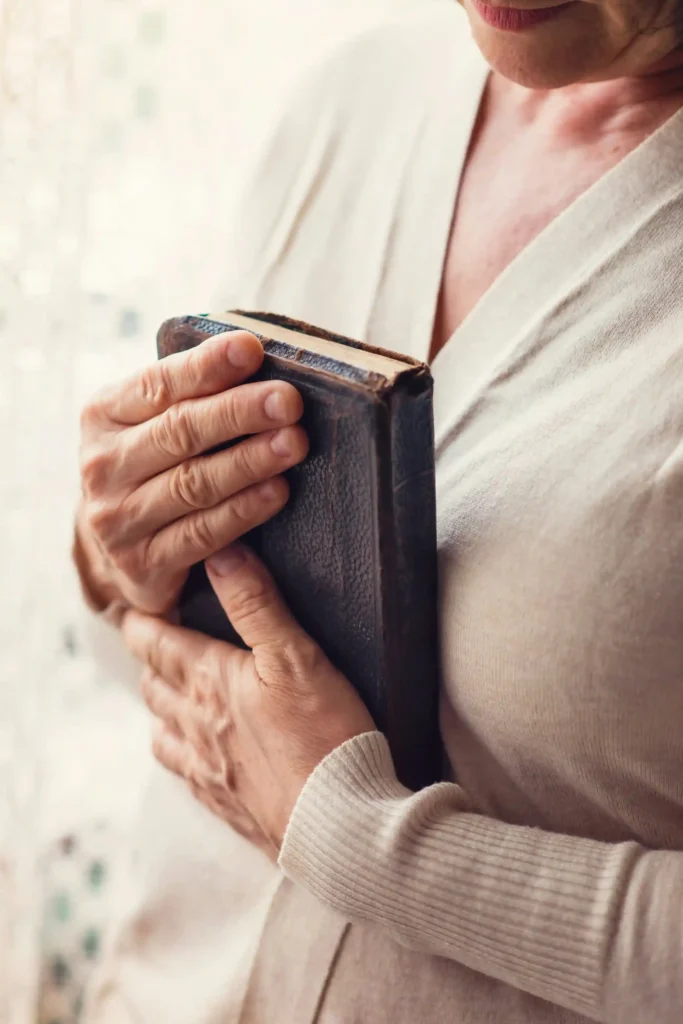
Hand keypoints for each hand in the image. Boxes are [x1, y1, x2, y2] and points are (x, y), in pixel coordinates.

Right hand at [75, 331, 308, 614]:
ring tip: (294, 443)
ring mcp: (118, 518)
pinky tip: (278, 491)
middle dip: (239, 412)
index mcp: (104, 415)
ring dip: (249, 461)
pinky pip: (202, 532)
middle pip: (179, 432)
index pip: (158, 384)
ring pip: (193, 483)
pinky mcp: (142, 563)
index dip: (206, 366)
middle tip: (288, 401)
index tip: (251, 348)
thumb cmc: (155, 467)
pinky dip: (244, 510)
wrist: (119, 550)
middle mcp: (103, 465)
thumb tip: (256, 354)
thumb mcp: (155, 423)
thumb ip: (193, 392)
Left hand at [121, 544, 374, 853]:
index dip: (139, 623)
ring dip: (160, 706)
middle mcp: (197, 725)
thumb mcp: (297, 655)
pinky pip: (183, 773)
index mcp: (211, 682)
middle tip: (152, 642)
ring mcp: (208, 768)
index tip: (130, 609)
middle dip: (149, 660)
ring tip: (167, 692)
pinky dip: (177, 752)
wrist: (340, 822)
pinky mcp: (225, 803)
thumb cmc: (325, 734)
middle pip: (154, 686)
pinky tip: (190, 753)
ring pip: (162, 730)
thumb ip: (256, 604)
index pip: (157, 644)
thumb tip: (221, 555)